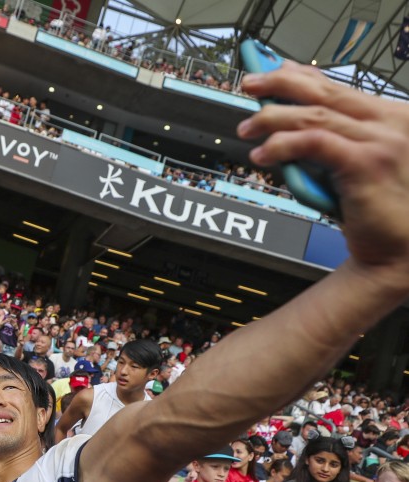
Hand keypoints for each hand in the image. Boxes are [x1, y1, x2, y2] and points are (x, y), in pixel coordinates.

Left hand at [238, 64, 408, 280]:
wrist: (400, 251)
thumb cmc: (377, 210)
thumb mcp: (356, 163)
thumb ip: (332, 138)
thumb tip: (291, 116)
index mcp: (392, 117)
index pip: (338, 87)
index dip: (301, 76)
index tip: (273, 71)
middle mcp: (390, 123)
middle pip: (325, 93)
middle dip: (281, 84)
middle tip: (250, 85)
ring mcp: (381, 142)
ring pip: (314, 116)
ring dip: (273, 118)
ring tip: (247, 127)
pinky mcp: (366, 164)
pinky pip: (314, 143)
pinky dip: (283, 144)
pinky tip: (263, 153)